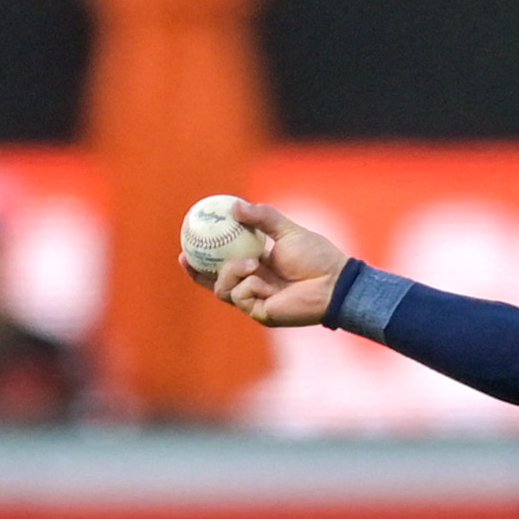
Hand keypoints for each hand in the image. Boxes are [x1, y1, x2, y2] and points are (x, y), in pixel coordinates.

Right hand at [188, 200, 345, 327]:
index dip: (204, 254)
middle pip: (215, 281)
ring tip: (253, 264)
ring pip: (223, 289)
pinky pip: (239, 297)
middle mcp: (253, 284)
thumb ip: (262, 217)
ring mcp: (255, 300)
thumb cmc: (316, 256)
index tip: (188, 239)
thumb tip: (234, 205)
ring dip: (232, 273)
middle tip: (185, 256)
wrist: (333, 282)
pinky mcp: (260, 313)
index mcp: (257, 264)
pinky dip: (249, 286)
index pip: (224, 261)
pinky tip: (267, 284)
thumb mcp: (286, 230)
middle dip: (197, 272)